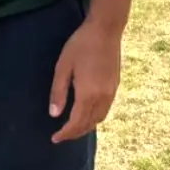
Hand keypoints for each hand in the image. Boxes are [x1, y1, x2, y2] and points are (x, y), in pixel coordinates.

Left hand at [49, 18, 121, 142]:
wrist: (105, 30)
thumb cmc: (80, 45)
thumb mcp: (63, 66)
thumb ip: (58, 91)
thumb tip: (54, 115)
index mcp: (88, 94)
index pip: (76, 123)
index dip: (65, 133)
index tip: (54, 138)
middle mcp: (102, 97)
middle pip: (89, 124)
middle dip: (75, 133)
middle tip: (61, 136)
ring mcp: (111, 92)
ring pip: (99, 119)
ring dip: (86, 127)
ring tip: (73, 128)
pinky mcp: (115, 86)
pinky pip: (105, 110)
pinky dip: (95, 118)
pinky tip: (87, 114)